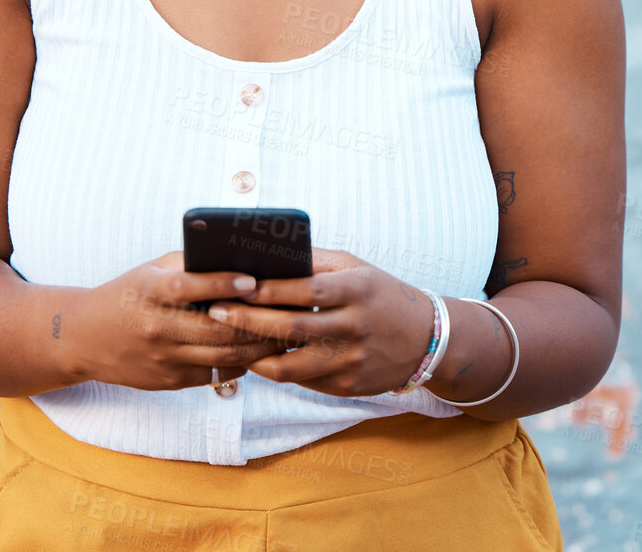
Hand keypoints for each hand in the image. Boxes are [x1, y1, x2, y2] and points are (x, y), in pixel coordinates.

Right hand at [67, 251, 291, 390]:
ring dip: (257, 347)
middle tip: (288, 312)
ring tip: (284, 334)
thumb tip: (238, 258)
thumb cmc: (127, 294)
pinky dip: (241, 363)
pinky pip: (214, 374)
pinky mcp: (169, 381)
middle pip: (215, 329)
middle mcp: (155, 327)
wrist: (84, 338)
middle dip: (255, 322)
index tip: (252, 280)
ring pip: (221, 356)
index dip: (222, 284)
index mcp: (149, 292)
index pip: (188, 288)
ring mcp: (162, 358)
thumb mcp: (150, 271)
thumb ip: (188, 266)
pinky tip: (261, 352)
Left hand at [203, 247, 436, 396]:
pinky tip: (260, 358)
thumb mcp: (357, 269)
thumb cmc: (382, 295)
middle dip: (247, 320)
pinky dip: (279, 370)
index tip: (235, 286)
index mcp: (357, 290)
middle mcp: (356, 326)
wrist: (426, 339)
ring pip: (291, 366)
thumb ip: (317, 263)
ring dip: (255, 355)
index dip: (268, 290)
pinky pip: (304, 382)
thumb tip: (270, 255)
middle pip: (291, 328)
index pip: (305, 290)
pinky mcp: (349, 387)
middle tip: (214, 312)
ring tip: (231, 341)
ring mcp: (353, 361)